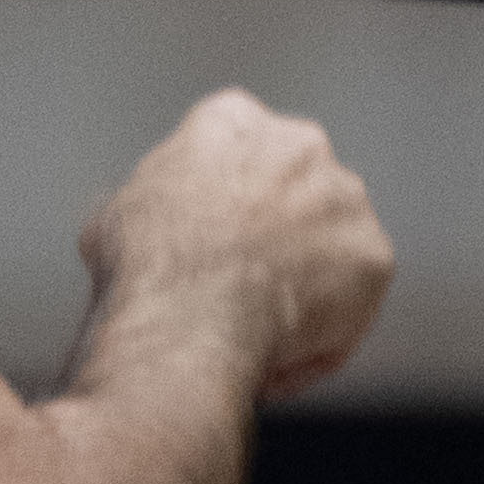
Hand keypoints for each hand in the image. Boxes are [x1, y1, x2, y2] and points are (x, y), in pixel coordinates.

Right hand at [87, 87, 393, 404]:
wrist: (186, 320)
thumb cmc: (142, 274)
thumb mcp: (110, 220)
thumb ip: (149, 205)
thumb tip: (145, 229)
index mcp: (231, 122)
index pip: (231, 153)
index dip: (215, 207)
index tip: (200, 247)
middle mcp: (301, 144)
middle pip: (288, 194)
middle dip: (266, 239)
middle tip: (228, 293)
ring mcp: (346, 198)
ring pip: (323, 248)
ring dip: (297, 286)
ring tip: (249, 334)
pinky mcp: (373, 258)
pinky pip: (345, 308)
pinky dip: (314, 341)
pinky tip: (270, 362)